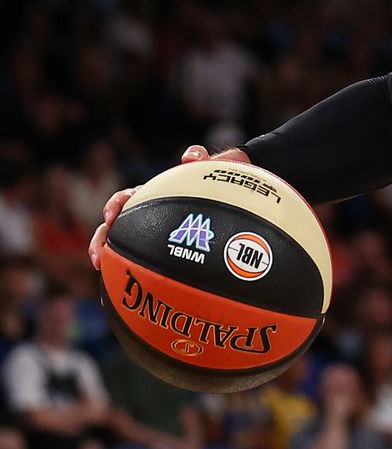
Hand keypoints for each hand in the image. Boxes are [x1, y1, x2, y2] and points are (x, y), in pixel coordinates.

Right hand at [88, 145, 250, 269]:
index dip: (116, 206)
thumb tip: (189, 156)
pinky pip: (149, 263)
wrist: (235, 191)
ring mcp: (155, 231)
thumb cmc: (221, 179)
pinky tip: (139, 292)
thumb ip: (202, 157)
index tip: (111, 215)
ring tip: (105, 273)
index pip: (128, 198)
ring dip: (110, 259)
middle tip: (99, 256)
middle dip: (102, 240)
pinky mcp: (165, 248)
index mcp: (155, 195)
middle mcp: (150, 214)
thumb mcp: (214, 166)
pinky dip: (137, 275)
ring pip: (125, 246)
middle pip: (117, 227)